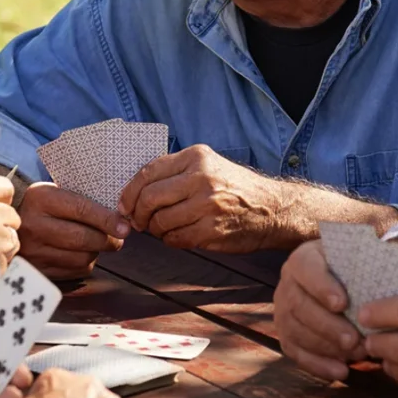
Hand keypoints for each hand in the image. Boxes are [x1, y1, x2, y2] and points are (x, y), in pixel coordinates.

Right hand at [18, 182, 129, 279]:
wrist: (9, 222)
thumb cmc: (43, 205)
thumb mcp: (56, 192)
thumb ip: (83, 200)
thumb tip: (119, 218)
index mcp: (41, 198)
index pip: (81, 210)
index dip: (107, 220)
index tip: (125, 228)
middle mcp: (34, 225)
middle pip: (83, 238)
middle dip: (108, 240)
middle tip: (118, 238)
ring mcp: (33, 250)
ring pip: (81, 258)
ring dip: (96, 252)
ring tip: (98, 243)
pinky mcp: (37, 270)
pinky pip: (73, 271)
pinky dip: (85, 264)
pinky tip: (82, 253)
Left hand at [118, 144, 291, 251]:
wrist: (272, 209)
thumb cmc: (235, 188)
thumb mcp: (208, 166)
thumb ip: (175, 172)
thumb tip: (135, 191)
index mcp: (196, 157)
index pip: (148, 173)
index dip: (129, 192)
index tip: (124, 204)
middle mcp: (201, 178)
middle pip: (149, 198)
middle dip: (138, 214)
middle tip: (139, 221)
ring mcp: (207, 205)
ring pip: (160, 222)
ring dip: (155, 230)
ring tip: (162, 228)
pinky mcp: (212, 230)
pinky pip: (175, 239)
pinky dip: (170, 240)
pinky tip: (178, 235)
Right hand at [274, 240, 366, 380]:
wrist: (340, 283)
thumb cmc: (353, 271)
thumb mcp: (357, 259)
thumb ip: (365, 264)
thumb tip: (383, 274)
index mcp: (303, 259)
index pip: (306, 269)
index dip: (322, 287)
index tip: (342, 303)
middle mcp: (287, 284)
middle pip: (299, 306)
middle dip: (327, 326)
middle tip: (354, 340)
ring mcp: (283, 311)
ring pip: (295, 331)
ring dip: (326, 347)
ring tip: (355, 355)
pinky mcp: (286, 335)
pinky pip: (295, 353)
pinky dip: (318, 365)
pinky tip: (341, 372)